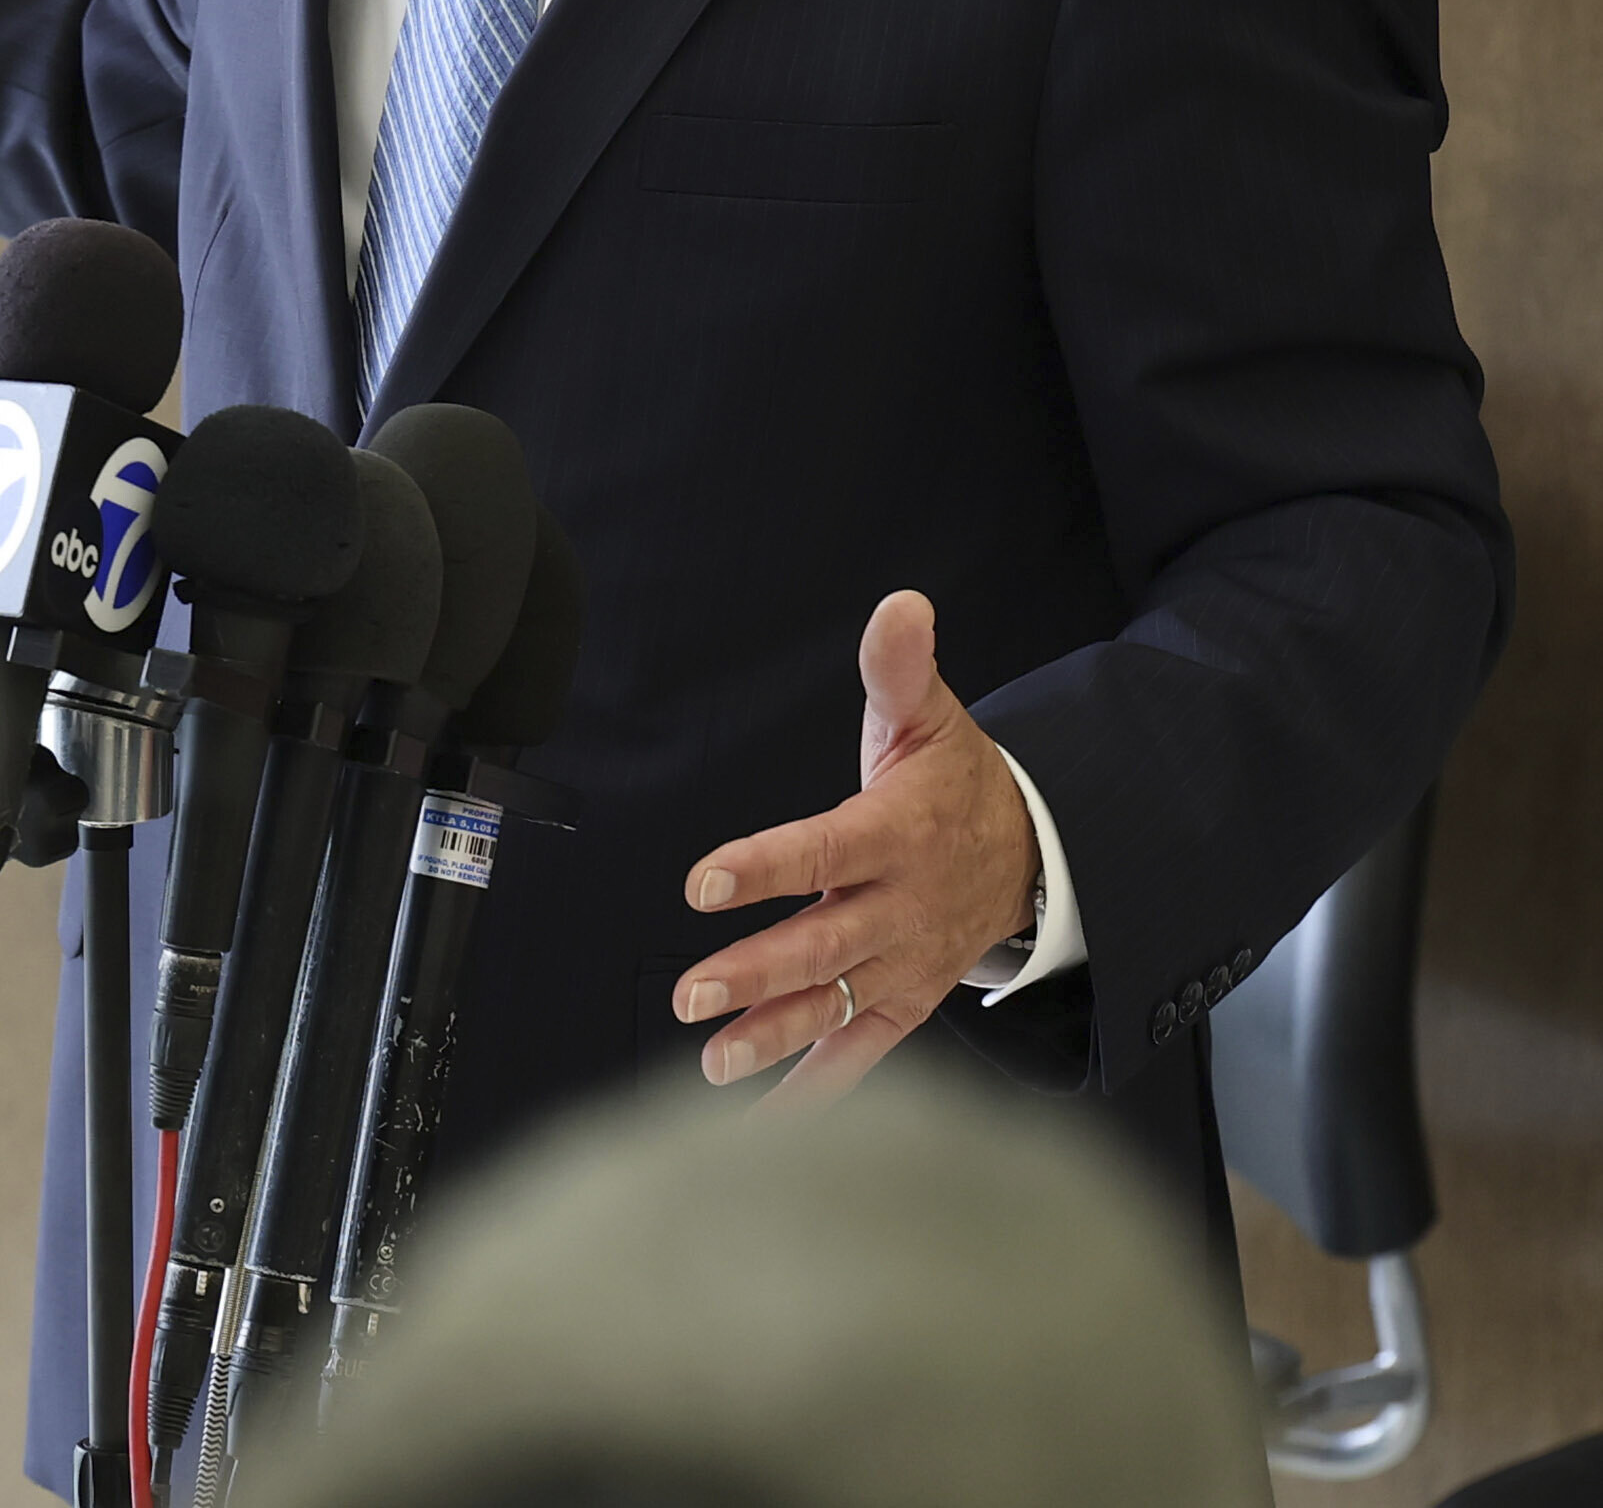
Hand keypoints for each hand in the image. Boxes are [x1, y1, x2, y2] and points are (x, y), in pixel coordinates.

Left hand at [672, 589, 1036, 1105]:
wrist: (1040, 858)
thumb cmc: (960, 782)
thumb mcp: (934, 718)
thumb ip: (900, 669)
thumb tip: (899, 603)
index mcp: (897, 835)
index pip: (821, 851)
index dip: (763, 866)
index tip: (702, 882)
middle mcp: (900, 909)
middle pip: (822, 945)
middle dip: (755, 972)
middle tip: (687, 993)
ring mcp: (905, 964)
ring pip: (835, 1007)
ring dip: (774, 1037)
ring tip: (711, 1061)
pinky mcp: (909, 1001)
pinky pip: (863, 1052)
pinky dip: (818, 1088)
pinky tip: (763, 1123)